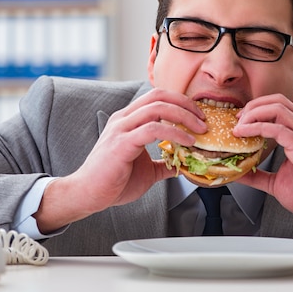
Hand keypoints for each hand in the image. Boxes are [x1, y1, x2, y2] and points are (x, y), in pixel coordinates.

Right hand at [34, 89, 205, 232]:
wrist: (89, 195)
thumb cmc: (113, 182)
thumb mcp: (146, 170)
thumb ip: (163, 163)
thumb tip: (182, 166)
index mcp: (128, 120)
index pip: (157, 97)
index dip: (180, 102)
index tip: (198, 116)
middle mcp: (124, 119)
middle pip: (159, 96)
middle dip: (186, 104)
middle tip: (203, 119)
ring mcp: (121, 129)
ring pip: (157, 108)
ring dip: (184, 116)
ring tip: (200, 130)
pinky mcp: (122, 143)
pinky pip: (152, 129)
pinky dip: (174, 133)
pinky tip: (187, 142)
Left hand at [232, 94, 292, 227]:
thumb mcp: (276, 183)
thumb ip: (257, 175)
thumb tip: (236, 173)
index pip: (278, 107)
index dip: (256, 109)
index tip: (239, 122)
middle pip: (277, 101)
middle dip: (253, 106)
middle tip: (237, 121)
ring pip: (278, 109)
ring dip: (254, 114)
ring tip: (239, 127)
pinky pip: (280, 129)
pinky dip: (259, 128)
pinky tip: (246, 134)